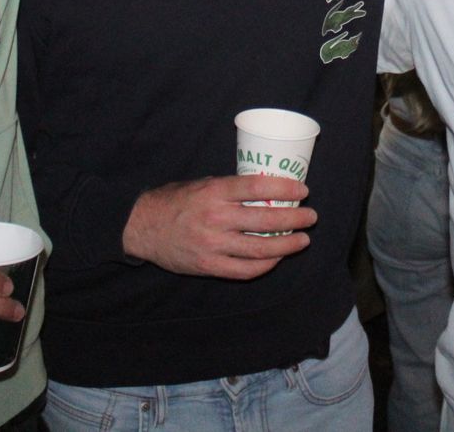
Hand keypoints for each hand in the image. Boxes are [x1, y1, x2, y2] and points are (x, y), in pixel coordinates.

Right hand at [122, 175, 315, 278]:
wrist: (142, 227)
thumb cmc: (175, 201)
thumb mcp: (202, 184)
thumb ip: (230, 188)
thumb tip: (267, 191)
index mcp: (214, 192)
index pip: (258, 187)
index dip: (285, 188)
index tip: (303, 190)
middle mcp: (216, 218)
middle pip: (266, 220)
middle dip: (294, 219)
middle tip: (311, 217)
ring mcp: (213, 245)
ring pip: (260, 248)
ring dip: (287, 245)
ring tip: (302, 240)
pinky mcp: (209, 266)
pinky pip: (245, 270)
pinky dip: (265, 265)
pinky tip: (277, 258)